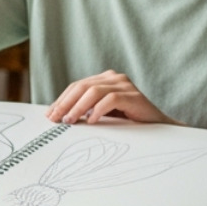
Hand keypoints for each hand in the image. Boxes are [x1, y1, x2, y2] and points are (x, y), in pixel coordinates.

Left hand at [46, 71, 176, 124]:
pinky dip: (98, 110)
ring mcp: (124, 84)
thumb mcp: (102, 113)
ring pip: (93, 91)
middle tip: (55, 118)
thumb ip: (86, 109)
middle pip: (82, 86)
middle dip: (65, 103)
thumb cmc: (128, 121)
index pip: (77, 86)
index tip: (50, 114)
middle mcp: (114, 78)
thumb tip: (60, 116)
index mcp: (104, 79)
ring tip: (69, 121)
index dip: (61, 100)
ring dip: (78, 107)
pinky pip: (111, 99)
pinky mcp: (133, 95)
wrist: (157, 128)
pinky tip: (91, 121)